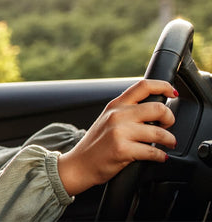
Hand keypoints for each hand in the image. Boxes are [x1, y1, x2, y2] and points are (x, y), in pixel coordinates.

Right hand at [57, 79, 177, 195]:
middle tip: (168, 127)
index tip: (173, 93)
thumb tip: (155, 110)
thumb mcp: (108, 120)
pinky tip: (159, 157)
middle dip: (170, 119)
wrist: (79, 165)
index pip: (143, 86)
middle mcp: (117, 115)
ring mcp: (119, 132)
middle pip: (158, 108)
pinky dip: (161, 156)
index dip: (163, 86)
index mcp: (115, 105)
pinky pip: (153, 152)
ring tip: (168, 144)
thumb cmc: (96, 145)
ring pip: (159, 132)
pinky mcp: (122, 150)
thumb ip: (127, 111)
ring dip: (170, 140)